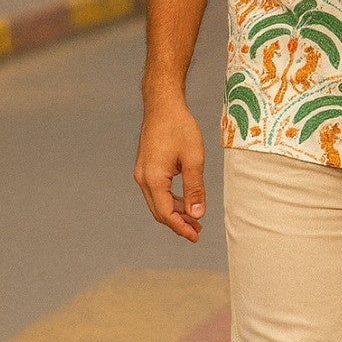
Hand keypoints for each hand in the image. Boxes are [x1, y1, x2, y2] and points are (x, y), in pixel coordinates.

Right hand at [134, 97, 205, 241]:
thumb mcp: (193, 158)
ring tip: (195, 219)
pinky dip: (170, 199)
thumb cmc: (179, 127)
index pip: (166, 213)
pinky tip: (185, 201)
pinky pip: (156, 191)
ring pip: (157, 202)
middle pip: (159, 211)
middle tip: (198, 230)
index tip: (196, 236)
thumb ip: (195, 188)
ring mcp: (142, 173)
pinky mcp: (146, 167)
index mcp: (153, 179)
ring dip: (175, 212)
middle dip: (178, 223)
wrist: (162, 105)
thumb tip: (197, 214)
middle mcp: (143, 178)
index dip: (181, 228)